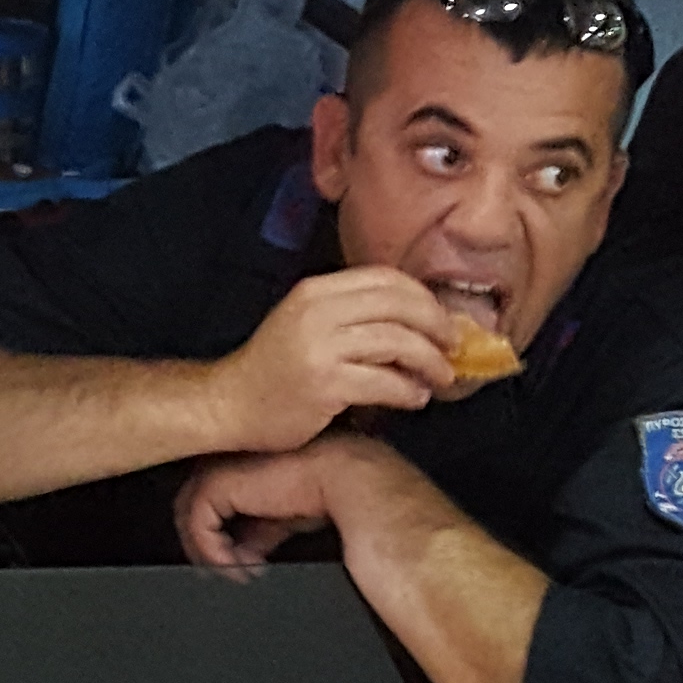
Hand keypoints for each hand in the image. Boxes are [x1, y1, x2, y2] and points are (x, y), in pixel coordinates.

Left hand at [177, 446, 341, 574]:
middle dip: (204, 542)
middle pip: (195, 504)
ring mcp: (221, 467)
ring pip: (188, 512)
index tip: (237, 559)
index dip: (217, 532)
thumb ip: (261, 530)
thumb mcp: (288, 516)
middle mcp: (229, 459)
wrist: (349, 483)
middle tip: (224, 571)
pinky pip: (198, 523)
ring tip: (232, 572)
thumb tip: (248, 555)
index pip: (213, 497)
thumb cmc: (334, 491)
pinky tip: (234, 566)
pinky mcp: (219, 482)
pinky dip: (211, 550)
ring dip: (205, 550)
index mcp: (246, 462)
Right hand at [196, 268, 461, 458]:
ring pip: (398, 342)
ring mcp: (320, 348)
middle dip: (436, 325)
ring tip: (440, 377)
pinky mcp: (325, 385)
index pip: (386, 278)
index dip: (423, 297)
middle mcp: (318, 312)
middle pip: (399, 305)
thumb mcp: (306, 322)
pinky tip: (414, 398)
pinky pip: (384, 382)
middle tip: (453, 345)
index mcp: (316, 290)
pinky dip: (408, 391)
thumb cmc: (273, 368)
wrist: (229, 404)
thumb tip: (415, 319)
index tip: (441, 318)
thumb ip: (350, 314)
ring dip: (430, 361)